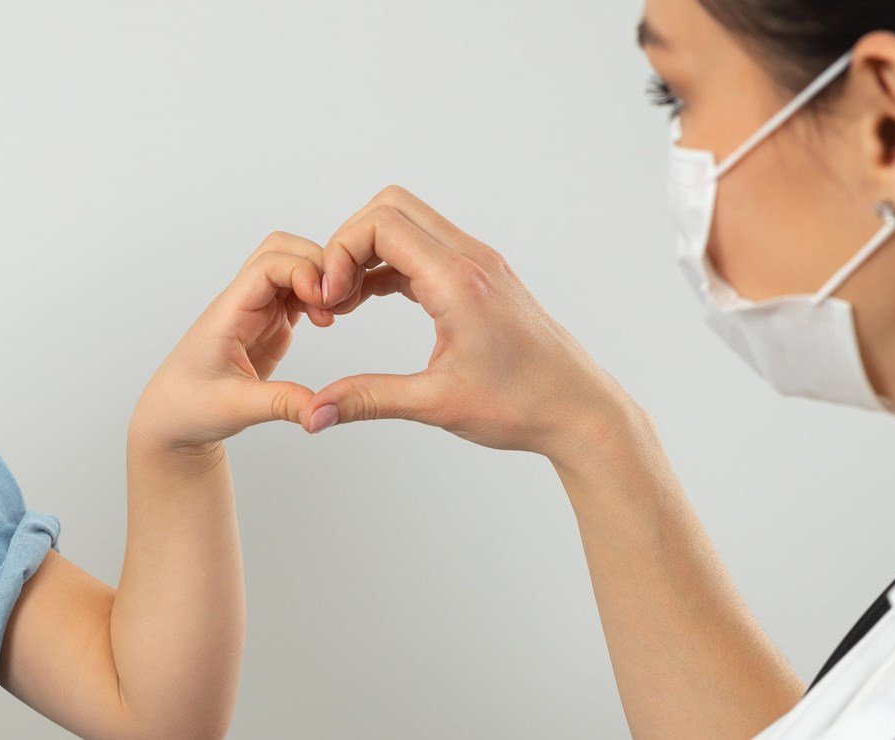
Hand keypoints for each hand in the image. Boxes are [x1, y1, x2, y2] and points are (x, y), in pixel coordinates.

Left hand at [130, 232, 334, 454]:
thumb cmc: (188, 406)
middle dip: (317, 265)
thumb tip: (323, 410)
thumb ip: (282, 404)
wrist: (172, 418)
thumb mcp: (236, 408)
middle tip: (337, 302)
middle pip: (283, 251)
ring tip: (334, 315)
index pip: (267, 265)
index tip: (323, 300)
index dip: (301, 271)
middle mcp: (243, 303)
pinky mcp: (269, 325)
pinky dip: (317, 297)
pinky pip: (297, 294)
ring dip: (320, 281)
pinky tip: (327, 320)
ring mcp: (257, 312)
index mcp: (229, 313)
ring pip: (293, 268)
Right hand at [304, 186, 641, 460]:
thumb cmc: (523, 405)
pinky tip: (370, 299)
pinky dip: (389, 264)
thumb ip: (367, 399)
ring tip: (346, 300)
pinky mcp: (480, 277)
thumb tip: (314, 413)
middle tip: (333, 292)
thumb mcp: (436, 404)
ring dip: (368, 251)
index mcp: (459, 282)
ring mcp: (479, 264)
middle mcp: (471, 260)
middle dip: (348, 242)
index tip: (328, 297)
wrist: (580, 410)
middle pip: (390, 207)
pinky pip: (423, 247)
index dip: (339, 252)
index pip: (381, 225)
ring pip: (407, 222)